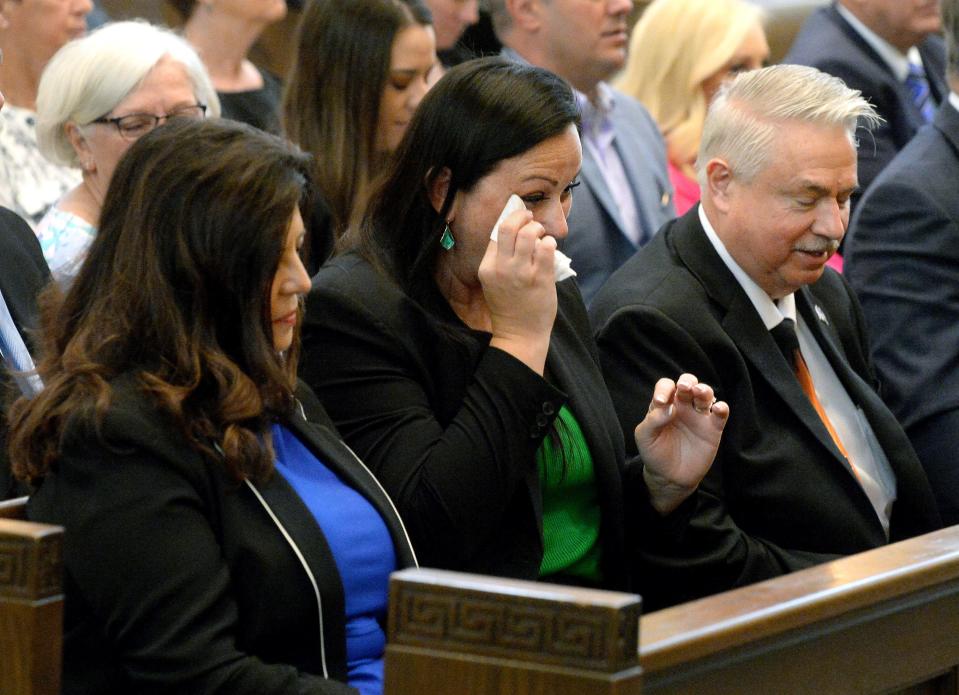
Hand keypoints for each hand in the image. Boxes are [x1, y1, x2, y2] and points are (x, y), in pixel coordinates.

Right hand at [479, 209, 557, 373]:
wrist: (519, 334)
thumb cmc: (508, 307)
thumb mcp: (493, 282)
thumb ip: (499, 260)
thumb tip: (515, 232)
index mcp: (487, 267)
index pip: (496, 233)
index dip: (509, 221)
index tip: (519, 220)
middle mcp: (502, 268)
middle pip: (508, 227)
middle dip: (522, 216)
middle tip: (529, 218)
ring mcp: (522, 273)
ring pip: (529, 233)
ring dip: (537, 228)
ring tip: (541, 234)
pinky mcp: (541, 278)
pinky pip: (547, 248)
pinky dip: (550, 243)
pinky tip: (549, 248)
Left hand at [634, 373, 728, 514]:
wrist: (669, 477)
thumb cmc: (654, 452)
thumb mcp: (645, 436)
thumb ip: (653, 420)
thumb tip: (670, 408)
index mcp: (665, 404)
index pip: (666, 386)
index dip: (665, 389)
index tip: (661, 401)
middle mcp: (683, 406)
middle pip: (689, 383)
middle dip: (687, 381)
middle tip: (684, 388)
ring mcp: (699, 416)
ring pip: (706, 395)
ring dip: (704, 390)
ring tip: (699, 393)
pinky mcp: (713, 429)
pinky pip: (720, 414)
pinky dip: (722, 408)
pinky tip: (718, 408)